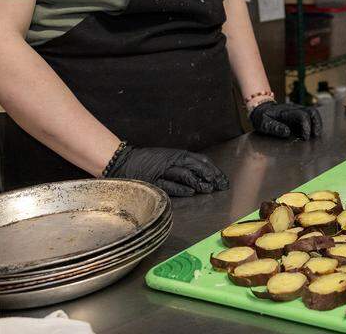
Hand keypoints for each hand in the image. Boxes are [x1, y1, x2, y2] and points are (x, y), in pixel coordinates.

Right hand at [105, 145, 228, 197]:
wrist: (124, 161)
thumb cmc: (147, 160)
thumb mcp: (168, 157)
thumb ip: (184, 164)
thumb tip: (202, 172)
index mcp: (177, 154)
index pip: (200, 160)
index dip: (213, 169)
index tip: (222, 178)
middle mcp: (172, 161)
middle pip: (195, 166)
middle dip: (210, 176)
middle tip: (220, 185)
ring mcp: (162, 170)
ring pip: (184, 174)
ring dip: (198, 181)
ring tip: (208, 188)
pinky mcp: (153, 180)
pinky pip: (168, 184)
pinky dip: (180, 188)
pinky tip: (190, 191)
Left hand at [250, 100, 323, 139]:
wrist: (261, 108)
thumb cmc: (262, 118)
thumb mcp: (263, 123)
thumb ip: (274, 127)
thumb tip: (287, 132)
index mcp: (286, 111)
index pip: (302, 115)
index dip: (306, 126)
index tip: (305, 138)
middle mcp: (294, 108)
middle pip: (311, 111)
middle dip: (316, 124)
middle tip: (316, 136)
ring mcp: (298, 110)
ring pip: (313, 113)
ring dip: (317, 124)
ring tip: (317, 135)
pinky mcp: (300, 113)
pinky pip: (311, 116)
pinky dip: (315, 124)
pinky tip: (314, 132)